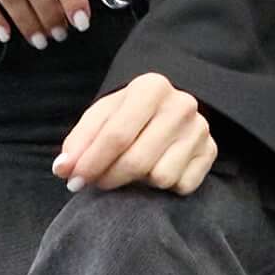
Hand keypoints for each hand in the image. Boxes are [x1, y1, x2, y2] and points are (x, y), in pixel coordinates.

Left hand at [53, 70, 216, 194]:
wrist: (166, 110)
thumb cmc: (128, 114)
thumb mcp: (101, 116)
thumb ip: (79, 141)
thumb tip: (63, 169)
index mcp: (151, 87)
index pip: (116, 134)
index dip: (91, 162)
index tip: (73, 180)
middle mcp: (181, 104)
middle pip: (136, 160)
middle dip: (109, 177)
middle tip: (97, 181)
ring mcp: (200, 129)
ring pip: (160, 177)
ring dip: (140, 182)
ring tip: (132, 169)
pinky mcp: (211, 152)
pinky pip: (181, 186)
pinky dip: (164, 187)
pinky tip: (156, 169)